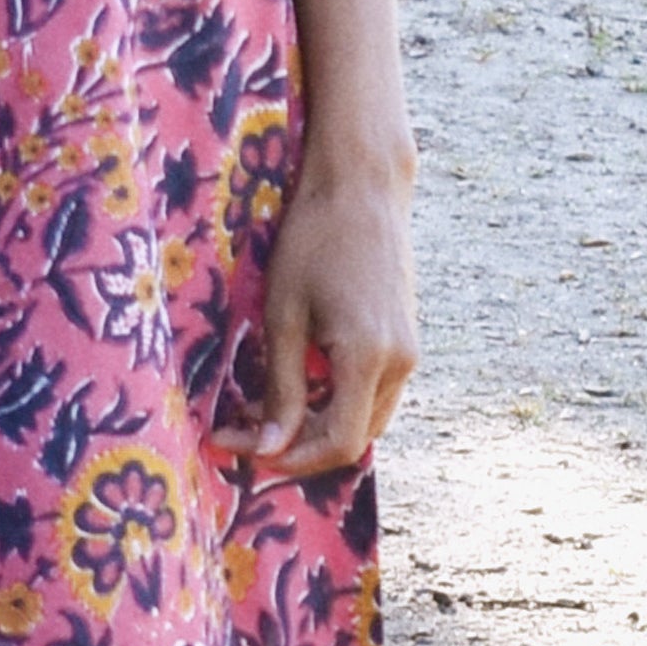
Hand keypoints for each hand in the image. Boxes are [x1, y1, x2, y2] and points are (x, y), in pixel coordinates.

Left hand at [211, 156, 418, 483]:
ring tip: (259, 404)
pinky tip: (293, 379)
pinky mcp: (405, 339)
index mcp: (368, 356)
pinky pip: (372, 392)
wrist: (362, 186)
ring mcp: (409, 352)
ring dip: (314, 424)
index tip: (241, 446)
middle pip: (354, 438)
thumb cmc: (314, 240)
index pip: (338, 443)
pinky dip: (333, 401)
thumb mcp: (284, 315)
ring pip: (364, 418)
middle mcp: (400, 362)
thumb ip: (281, 387)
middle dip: (296, 445)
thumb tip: (269, 449)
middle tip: (238, 427)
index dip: (290, 459)